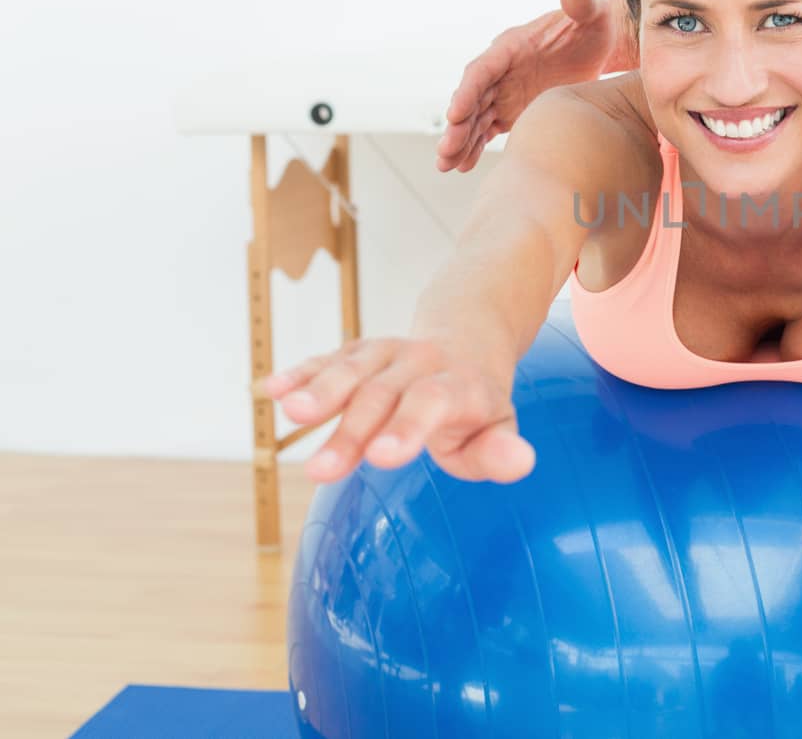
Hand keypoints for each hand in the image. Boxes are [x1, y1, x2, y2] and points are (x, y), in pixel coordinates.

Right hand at [255, 338, 534, 483]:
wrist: (467, 337)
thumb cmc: (477, 404)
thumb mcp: (498, 428)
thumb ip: (500, 451)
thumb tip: (521, 462)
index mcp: (460, 386)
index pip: (433, 403)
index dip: (409, 427)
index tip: (384, 458)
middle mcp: (422, 363)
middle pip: (383, 396)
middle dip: (350, 432)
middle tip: (319, 472)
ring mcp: (387, 354)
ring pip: (353, 369)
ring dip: (320, 390)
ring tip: (291, 413)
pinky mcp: (359, 353)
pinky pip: (329, 359)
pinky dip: (301, 372)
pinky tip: (271, 389)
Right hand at [436, 0, 634, 173]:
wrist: (601, 43)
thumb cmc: (595, 23)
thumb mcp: (592, 10)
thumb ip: (580, 1)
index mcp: (511, 46)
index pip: (482, 70)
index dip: (467, 92)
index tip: (454, 115)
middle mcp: (501, 70)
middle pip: (472, 99)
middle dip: (458, 125)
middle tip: (445, 152)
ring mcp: (505, 91)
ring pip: (475, 118)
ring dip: (460, 141)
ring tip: (447, 166)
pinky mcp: (513, 110)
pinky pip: (488, 129)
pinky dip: (475, 146)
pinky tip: (463, 166)